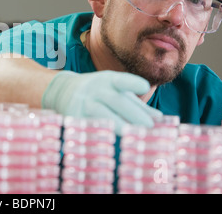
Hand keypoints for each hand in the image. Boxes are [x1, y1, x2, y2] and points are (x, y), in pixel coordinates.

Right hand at [41, 70, 162, 135]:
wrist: (62, 91)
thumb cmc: (97, 92)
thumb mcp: (114, 90)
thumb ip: (136, 103)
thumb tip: (159, 118)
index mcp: (108, 80)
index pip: (120, 80)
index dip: (132, 82)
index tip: (145, 86)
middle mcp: (95, 89)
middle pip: (116, 101)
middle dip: (135, 114)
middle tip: (150, 126)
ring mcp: (83, 103)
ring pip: (103, 115)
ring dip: (121, 126)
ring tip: (135, 135)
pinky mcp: (74, 117)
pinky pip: (91, 127)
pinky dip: (104, 134)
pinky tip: (114, 141)